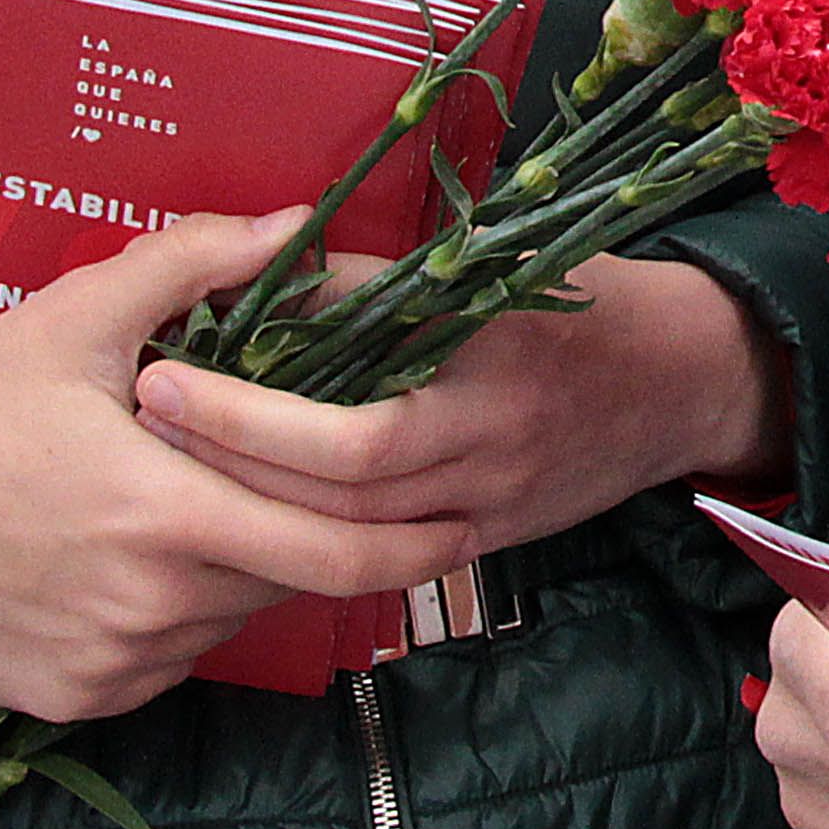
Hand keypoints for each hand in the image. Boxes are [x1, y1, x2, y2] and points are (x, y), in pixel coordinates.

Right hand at [0, 211, 490, 725]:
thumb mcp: (81, 313)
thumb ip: (197, 262)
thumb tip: (302, 224)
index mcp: (168, 515)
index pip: (332, 550)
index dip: (413, 544)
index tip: (463, 524)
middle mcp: (149, 605)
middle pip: (284, 581)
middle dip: (317, 539)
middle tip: (343, 502)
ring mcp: (111, 664)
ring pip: (225, 621)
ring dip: (238, 573)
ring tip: (198, 509)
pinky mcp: (75, 700)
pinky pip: (165, 660)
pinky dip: (174, 617)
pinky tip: (136, 560)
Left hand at [131, 238, 789, 555]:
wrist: (690, 380)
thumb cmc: (592, 303)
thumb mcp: (500, 272)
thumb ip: (389, 288)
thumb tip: (272, 283)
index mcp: (493, 388)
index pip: (353, 439)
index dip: (249, 419)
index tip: (166, 375)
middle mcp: (490, 470)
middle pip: (334, 505)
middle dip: (226, 468)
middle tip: (138, 422)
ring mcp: (490, 519)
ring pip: (350, 545)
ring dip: (253, 510)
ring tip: (168, 465)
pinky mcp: (488, 544)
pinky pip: (383, 556)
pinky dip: (310, 538)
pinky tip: (244, 512)